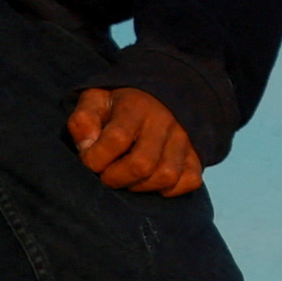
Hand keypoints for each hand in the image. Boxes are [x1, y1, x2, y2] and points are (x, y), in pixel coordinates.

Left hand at [66, 86, 205, 195]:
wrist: (161, 91)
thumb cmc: (120, 103)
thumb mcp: (96, 100)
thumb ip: (83, 120)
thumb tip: (87, 147)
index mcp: (136, 106)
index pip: (116, 139)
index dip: (94, 159)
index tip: (88, 159)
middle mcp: (165, 121)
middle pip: (143, 164)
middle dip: (116, 179)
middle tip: (107, 174)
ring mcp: (185, 137)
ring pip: (167, 176)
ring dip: (141, 186)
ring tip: (128, 177)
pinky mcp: (197, 152)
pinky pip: (190, 180)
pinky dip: (170, 189)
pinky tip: (152, 180)